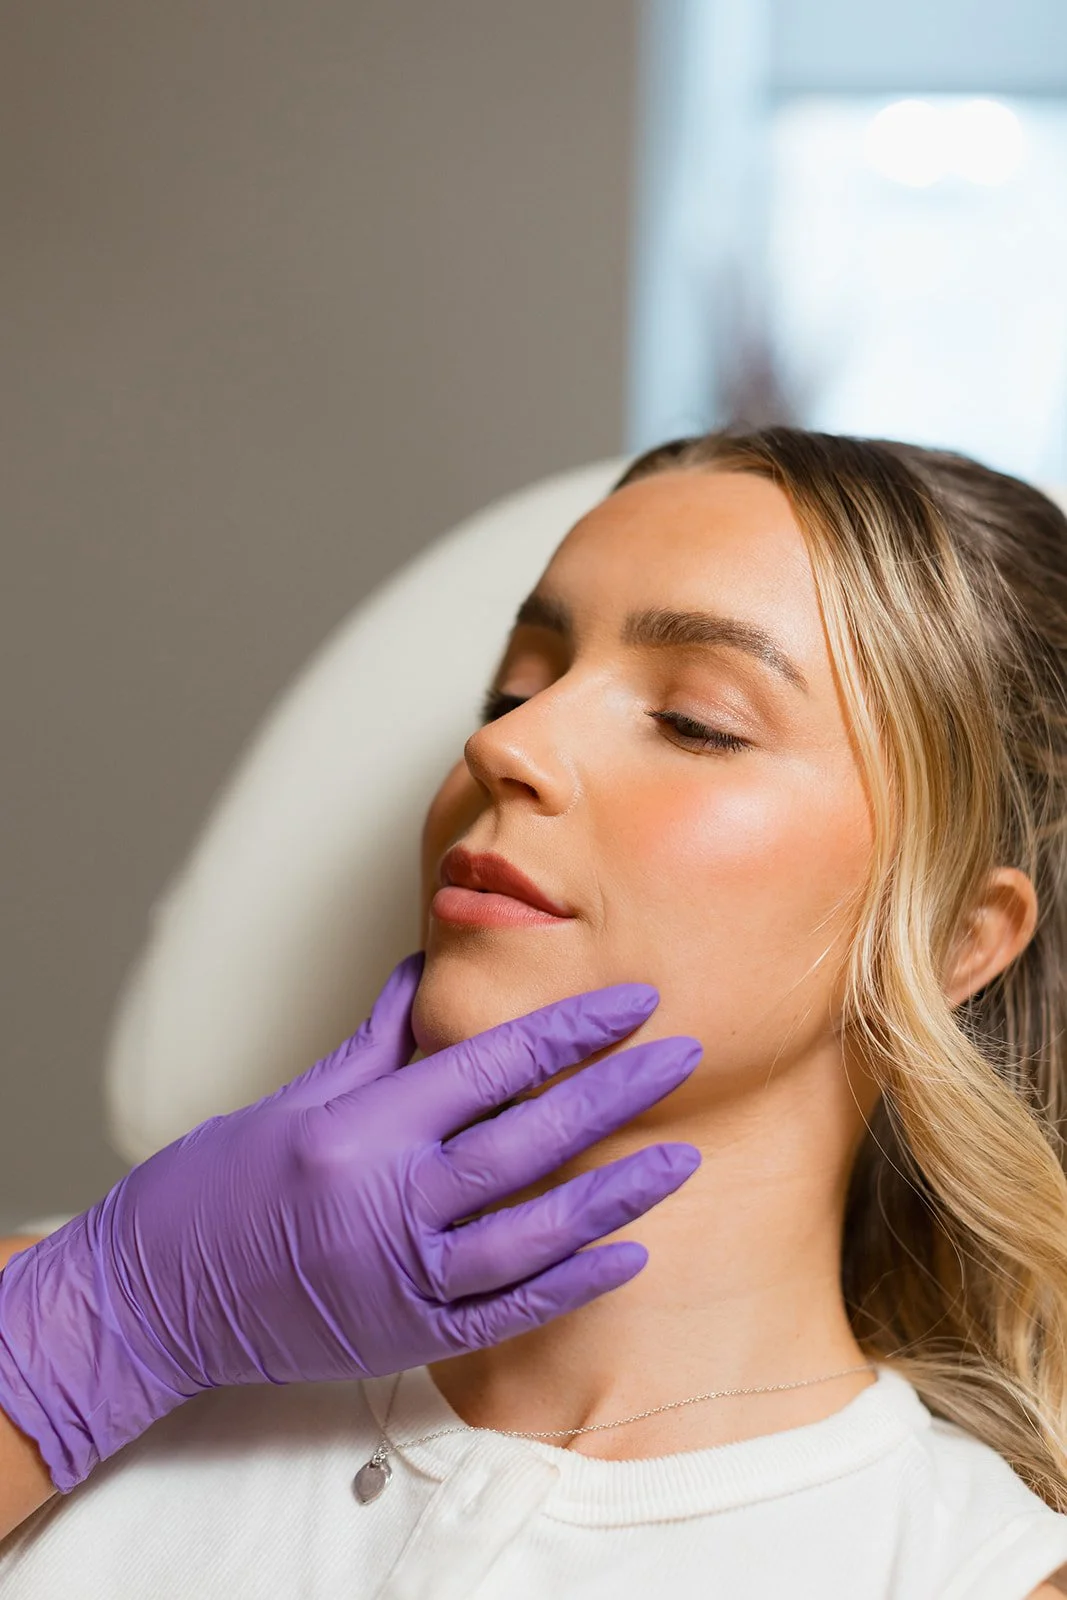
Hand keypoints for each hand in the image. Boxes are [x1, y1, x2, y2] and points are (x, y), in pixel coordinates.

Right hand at [0, 952, 701, 1490]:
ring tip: (683, 1157)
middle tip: (682, 1055)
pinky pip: (508, 1311)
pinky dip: (572, 1282)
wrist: (153, 1296)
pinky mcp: (407, 1335)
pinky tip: (627, 1251)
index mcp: (361, 1127)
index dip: (570, 1029)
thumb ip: (377, 1041)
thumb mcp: (295, 1096)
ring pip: (533, 1231)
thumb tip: (428, 971)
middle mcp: (387, 1200)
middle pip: (527, 1138)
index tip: (632, 1001)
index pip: (490, 1064)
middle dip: (614, 1093)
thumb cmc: (217, 1184)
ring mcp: (400, 1276)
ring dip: (615, 1193)